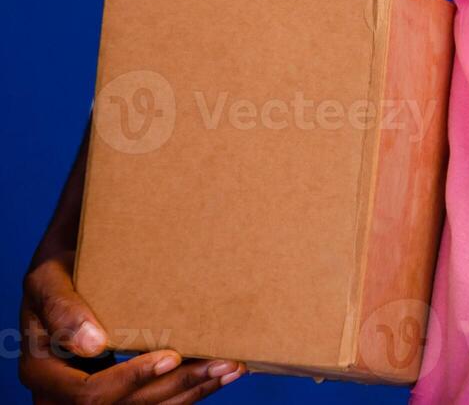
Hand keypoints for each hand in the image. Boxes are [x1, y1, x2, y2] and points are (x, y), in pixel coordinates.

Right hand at [19, 252, 243, 403]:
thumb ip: (63, 309)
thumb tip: (92, 344)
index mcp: (42, 373)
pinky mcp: (121, 390)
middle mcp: (64, 394)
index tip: (172, 355)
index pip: (87, 393)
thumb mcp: (50, 281)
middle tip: (222, 362)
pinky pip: (154, 401)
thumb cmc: (60, 272)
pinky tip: (219, 373)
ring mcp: (95, 396)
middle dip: (176, 386)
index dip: (131, 378)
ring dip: (192, 390)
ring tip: (231, 367)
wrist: (70, 273)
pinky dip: (190, 389)